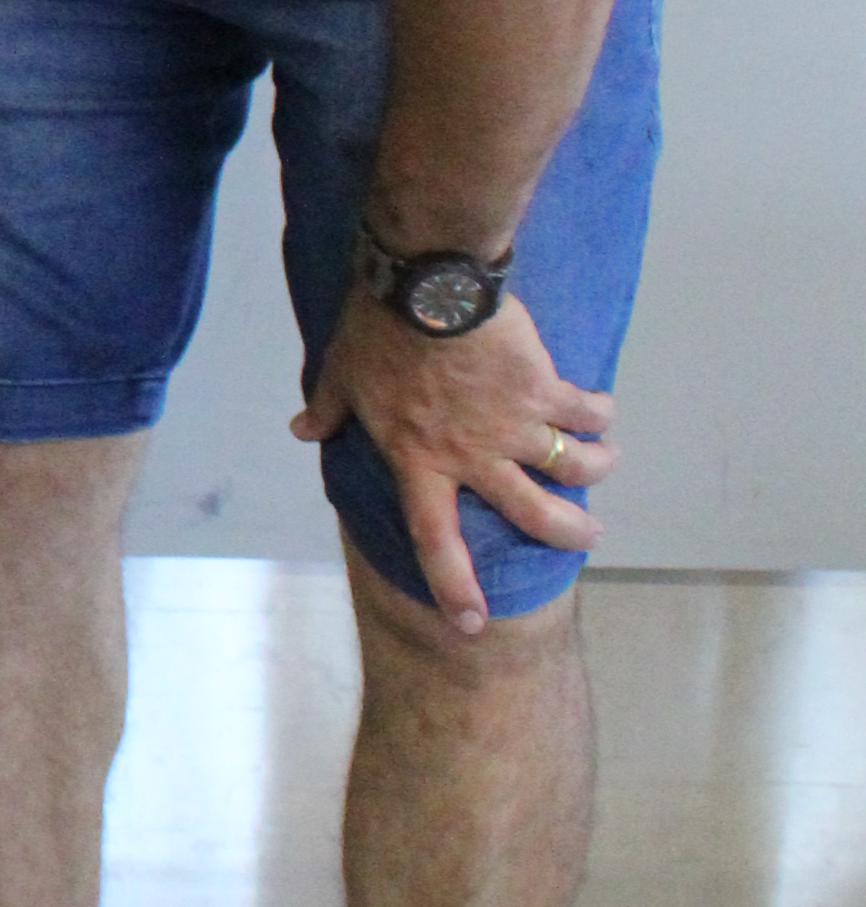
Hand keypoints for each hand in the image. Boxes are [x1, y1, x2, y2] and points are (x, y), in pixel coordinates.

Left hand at [293, 290, 613, 633]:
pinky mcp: (544, 388)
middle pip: (534, 514)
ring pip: (573, 466)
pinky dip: (600, 414)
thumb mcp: (341, 372)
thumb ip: (327, 409)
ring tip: (605, 464)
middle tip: (587, 538)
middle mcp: (474, 456)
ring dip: (596, 468)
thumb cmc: (378, 328)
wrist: (428, 283)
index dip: (454, 586)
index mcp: (420, 461)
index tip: (471, 623)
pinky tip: (604, 411)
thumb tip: (302, 429)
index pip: (435, 540)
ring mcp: (515, 424)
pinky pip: (586, 412)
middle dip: (568, 533)